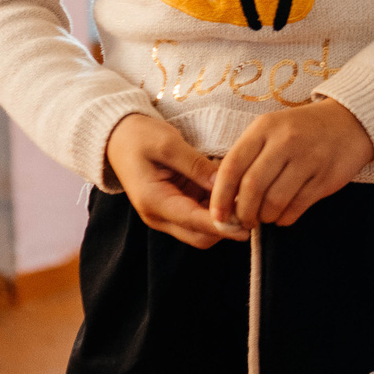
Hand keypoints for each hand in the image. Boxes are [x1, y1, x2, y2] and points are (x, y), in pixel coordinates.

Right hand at [105, 113, 239, 248]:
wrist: (118, 137)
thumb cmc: (139, 137)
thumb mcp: (169, 144)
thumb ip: (197, 166)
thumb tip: (225, 184)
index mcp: (154, 202)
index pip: (195, 223)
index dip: (224, 225)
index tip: (249, 220)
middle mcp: (159, 216)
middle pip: (201, 237)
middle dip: (227, 227)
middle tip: (254, 206)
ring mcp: (167, 214)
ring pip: (203, 231)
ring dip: (225, 220)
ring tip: (248, 198)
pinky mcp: (176, 207)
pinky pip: (201, 218)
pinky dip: (218, 210)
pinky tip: (235, 194)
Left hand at [207, 97, 373, 230]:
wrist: (350, 121)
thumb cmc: (301, 130)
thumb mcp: (271, 130)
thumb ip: (248, 158)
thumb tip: (225, 199)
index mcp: (265, 127)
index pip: (232, 166)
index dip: (220, 196)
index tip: (217, 216)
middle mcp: (286, 141)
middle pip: (252, 187)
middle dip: (243, 212)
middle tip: (244, 221)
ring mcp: (309, 158)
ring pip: (275, 201)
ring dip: (265, 217)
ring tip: (265, 216)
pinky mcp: (326, 177)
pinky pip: (297, 206)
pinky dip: (285, 218)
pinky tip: (283, 215)